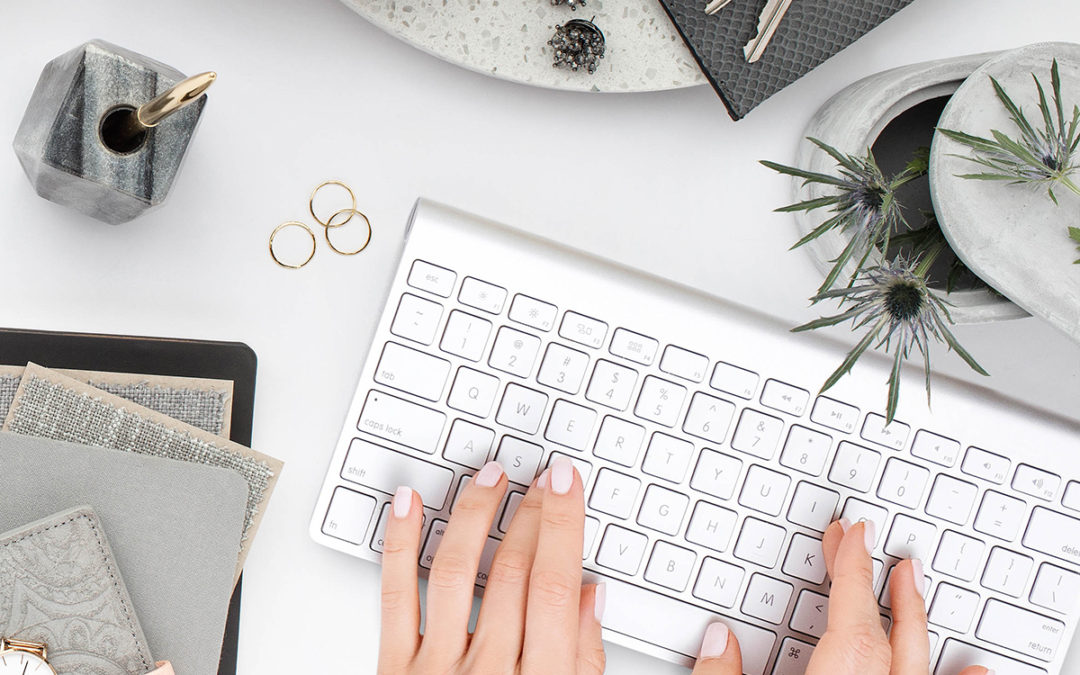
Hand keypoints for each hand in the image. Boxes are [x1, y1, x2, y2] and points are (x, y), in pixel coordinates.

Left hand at [378, 456, 604, 673]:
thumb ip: (585, 660)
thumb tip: (589, 596)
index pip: (555, 584)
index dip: (562, 524)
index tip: (567, 484)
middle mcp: (489, 673)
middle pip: (512, 571)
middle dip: (531, 513)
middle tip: (542, 479)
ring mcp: (437, 670)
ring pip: (455, 571)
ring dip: (474, 514)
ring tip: (490, 477)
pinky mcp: (395, 669)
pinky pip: (394, 596)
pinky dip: (397, 543)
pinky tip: (406, 506)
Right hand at [690, 518, 991, 674]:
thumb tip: (716, 639)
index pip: (850, 623)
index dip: (849, 573)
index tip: (849, 534)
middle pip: (885, 639)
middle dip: (876, 584)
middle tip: (868, 544)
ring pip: (916, 668)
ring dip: (918, 622)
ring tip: (916, 581)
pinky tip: (973, 669)